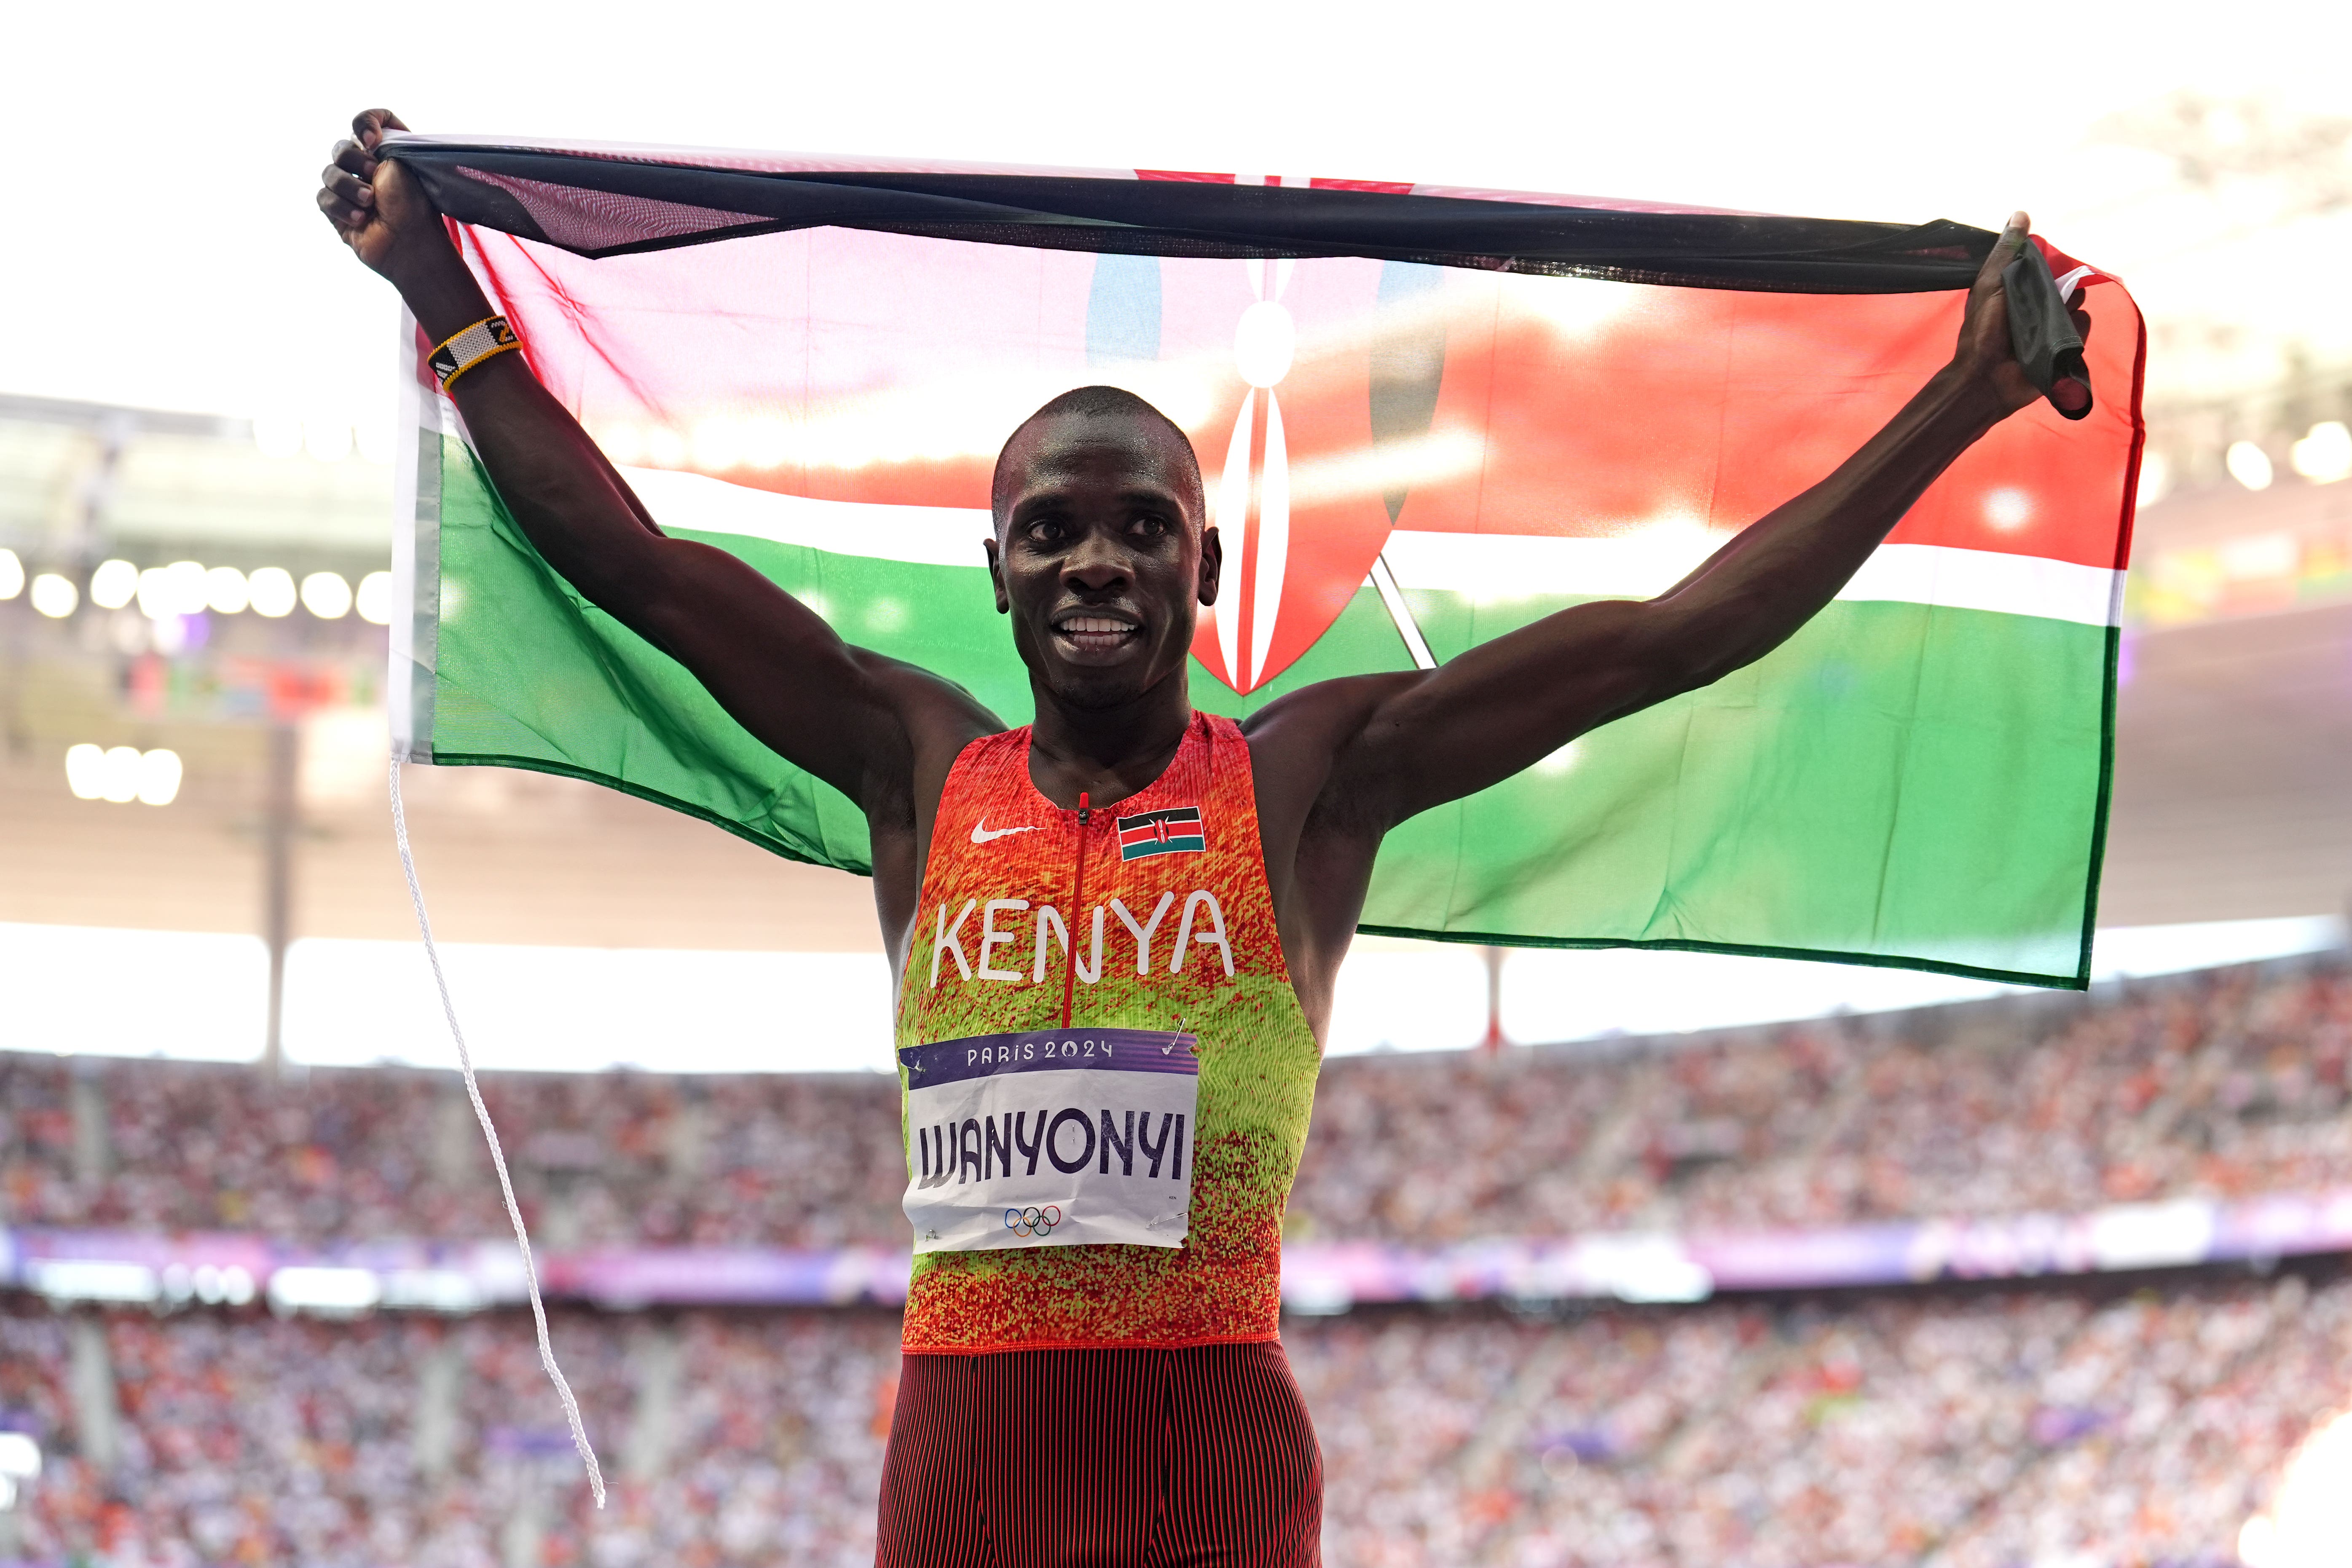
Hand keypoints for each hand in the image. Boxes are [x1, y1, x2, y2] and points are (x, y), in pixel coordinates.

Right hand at [316, 109, 437, 278]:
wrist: (410, 244)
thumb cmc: (413, 206)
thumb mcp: (401, 163)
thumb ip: (380, 141)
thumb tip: (360, 138)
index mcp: (386, 152)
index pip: (369, 120)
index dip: (366, 121)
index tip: (372, 139)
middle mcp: (367, 168)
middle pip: (341, 146)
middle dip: (353, 159)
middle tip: (372, 174)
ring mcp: (350, 189)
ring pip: (329, 172)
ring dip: (348, 187)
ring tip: (369, 203)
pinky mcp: (337, 211)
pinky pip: (323, 197)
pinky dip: (340, 206)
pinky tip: (359, 218)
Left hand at [1950, 211, 2093, 419]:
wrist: (1984, 377)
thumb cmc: (1982, 330)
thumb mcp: (1991, 284)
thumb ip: (2007, 251)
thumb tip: (2021, 214)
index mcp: (2023, 290)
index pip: (2051, 267)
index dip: (2051, 266)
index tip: (2044, 271)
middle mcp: (2041, 307)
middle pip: (2069, 284)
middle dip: (2061, 289)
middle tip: (2042, 301)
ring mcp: (2055, 328)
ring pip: (2079, 305)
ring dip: (2066, 310)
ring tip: (2043, 326)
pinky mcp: (2065, 348)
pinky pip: (2083, 328)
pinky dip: (2073, 332)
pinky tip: (2054, 341)